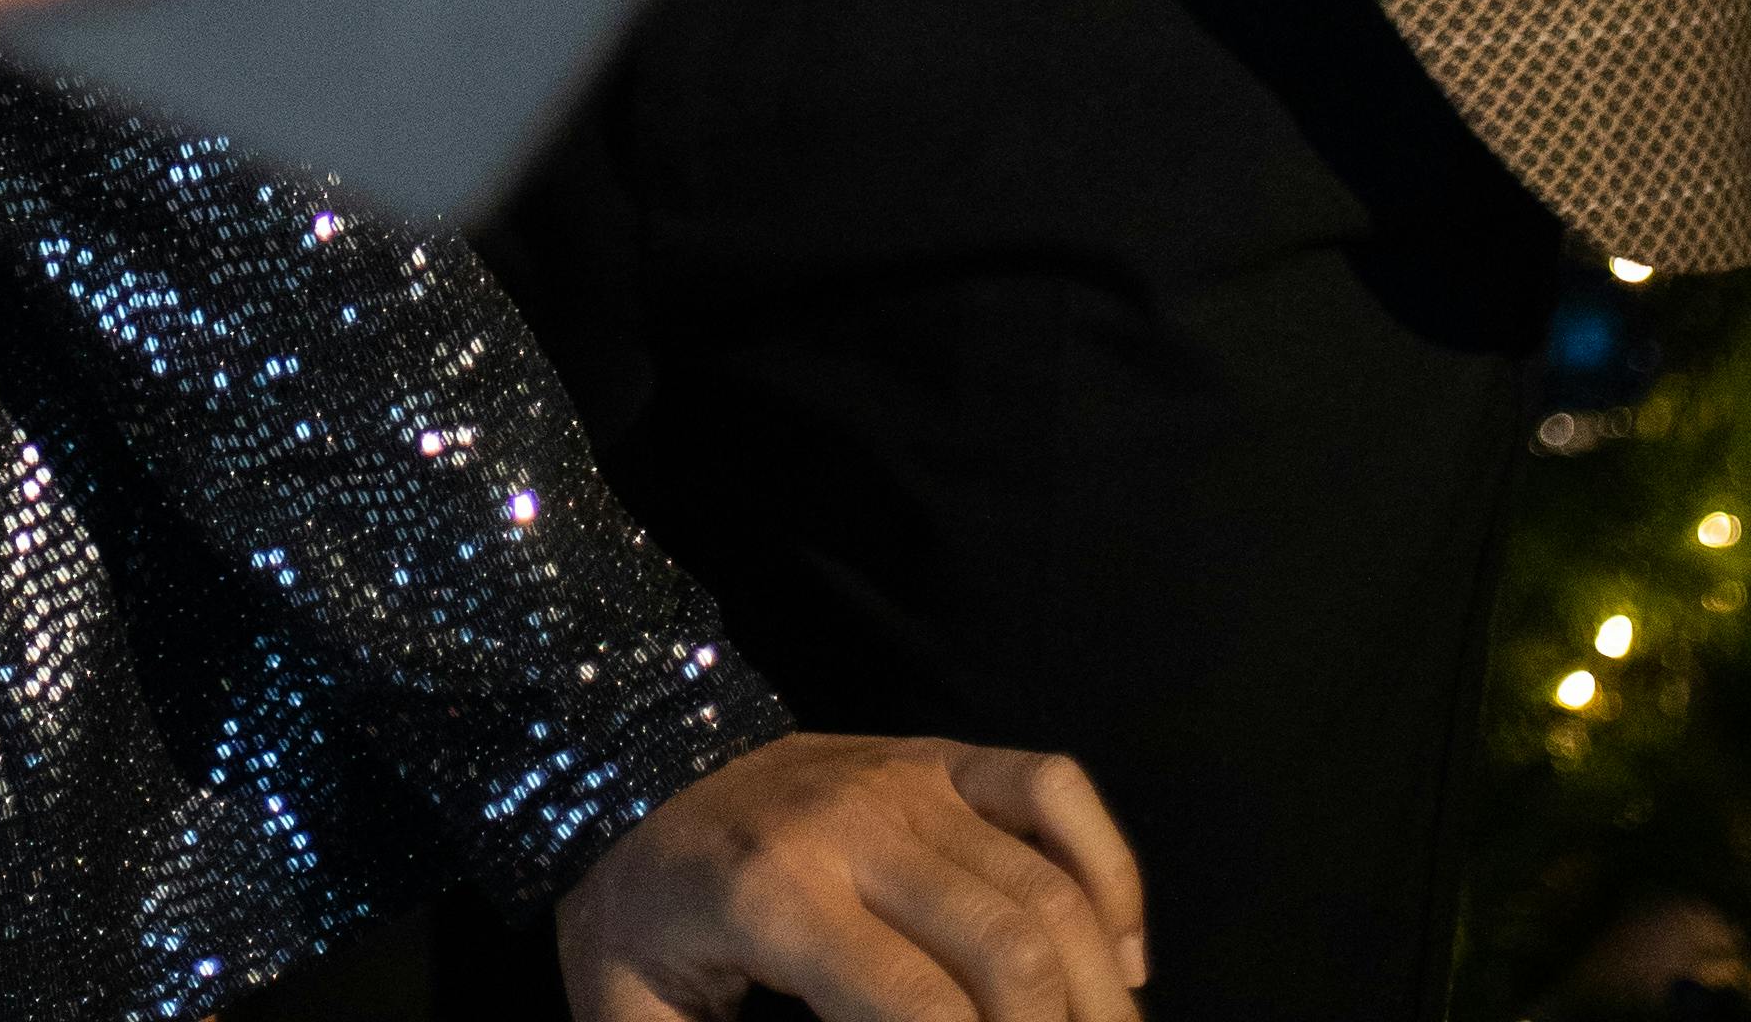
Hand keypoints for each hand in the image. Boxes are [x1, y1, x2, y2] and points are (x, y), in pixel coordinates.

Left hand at [560, 738, 1144, 1018]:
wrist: (628, 768)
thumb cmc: (637, 921)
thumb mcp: (630, 1019)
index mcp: (773, 896)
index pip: (922, 1009)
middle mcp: (852, 826)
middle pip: (1009, 951)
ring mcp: (903, 777)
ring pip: (1047, 883)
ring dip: (1101, 992)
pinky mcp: (936, 754)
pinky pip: (1053, 788)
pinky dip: (1110, 871)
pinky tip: (1122, 957)